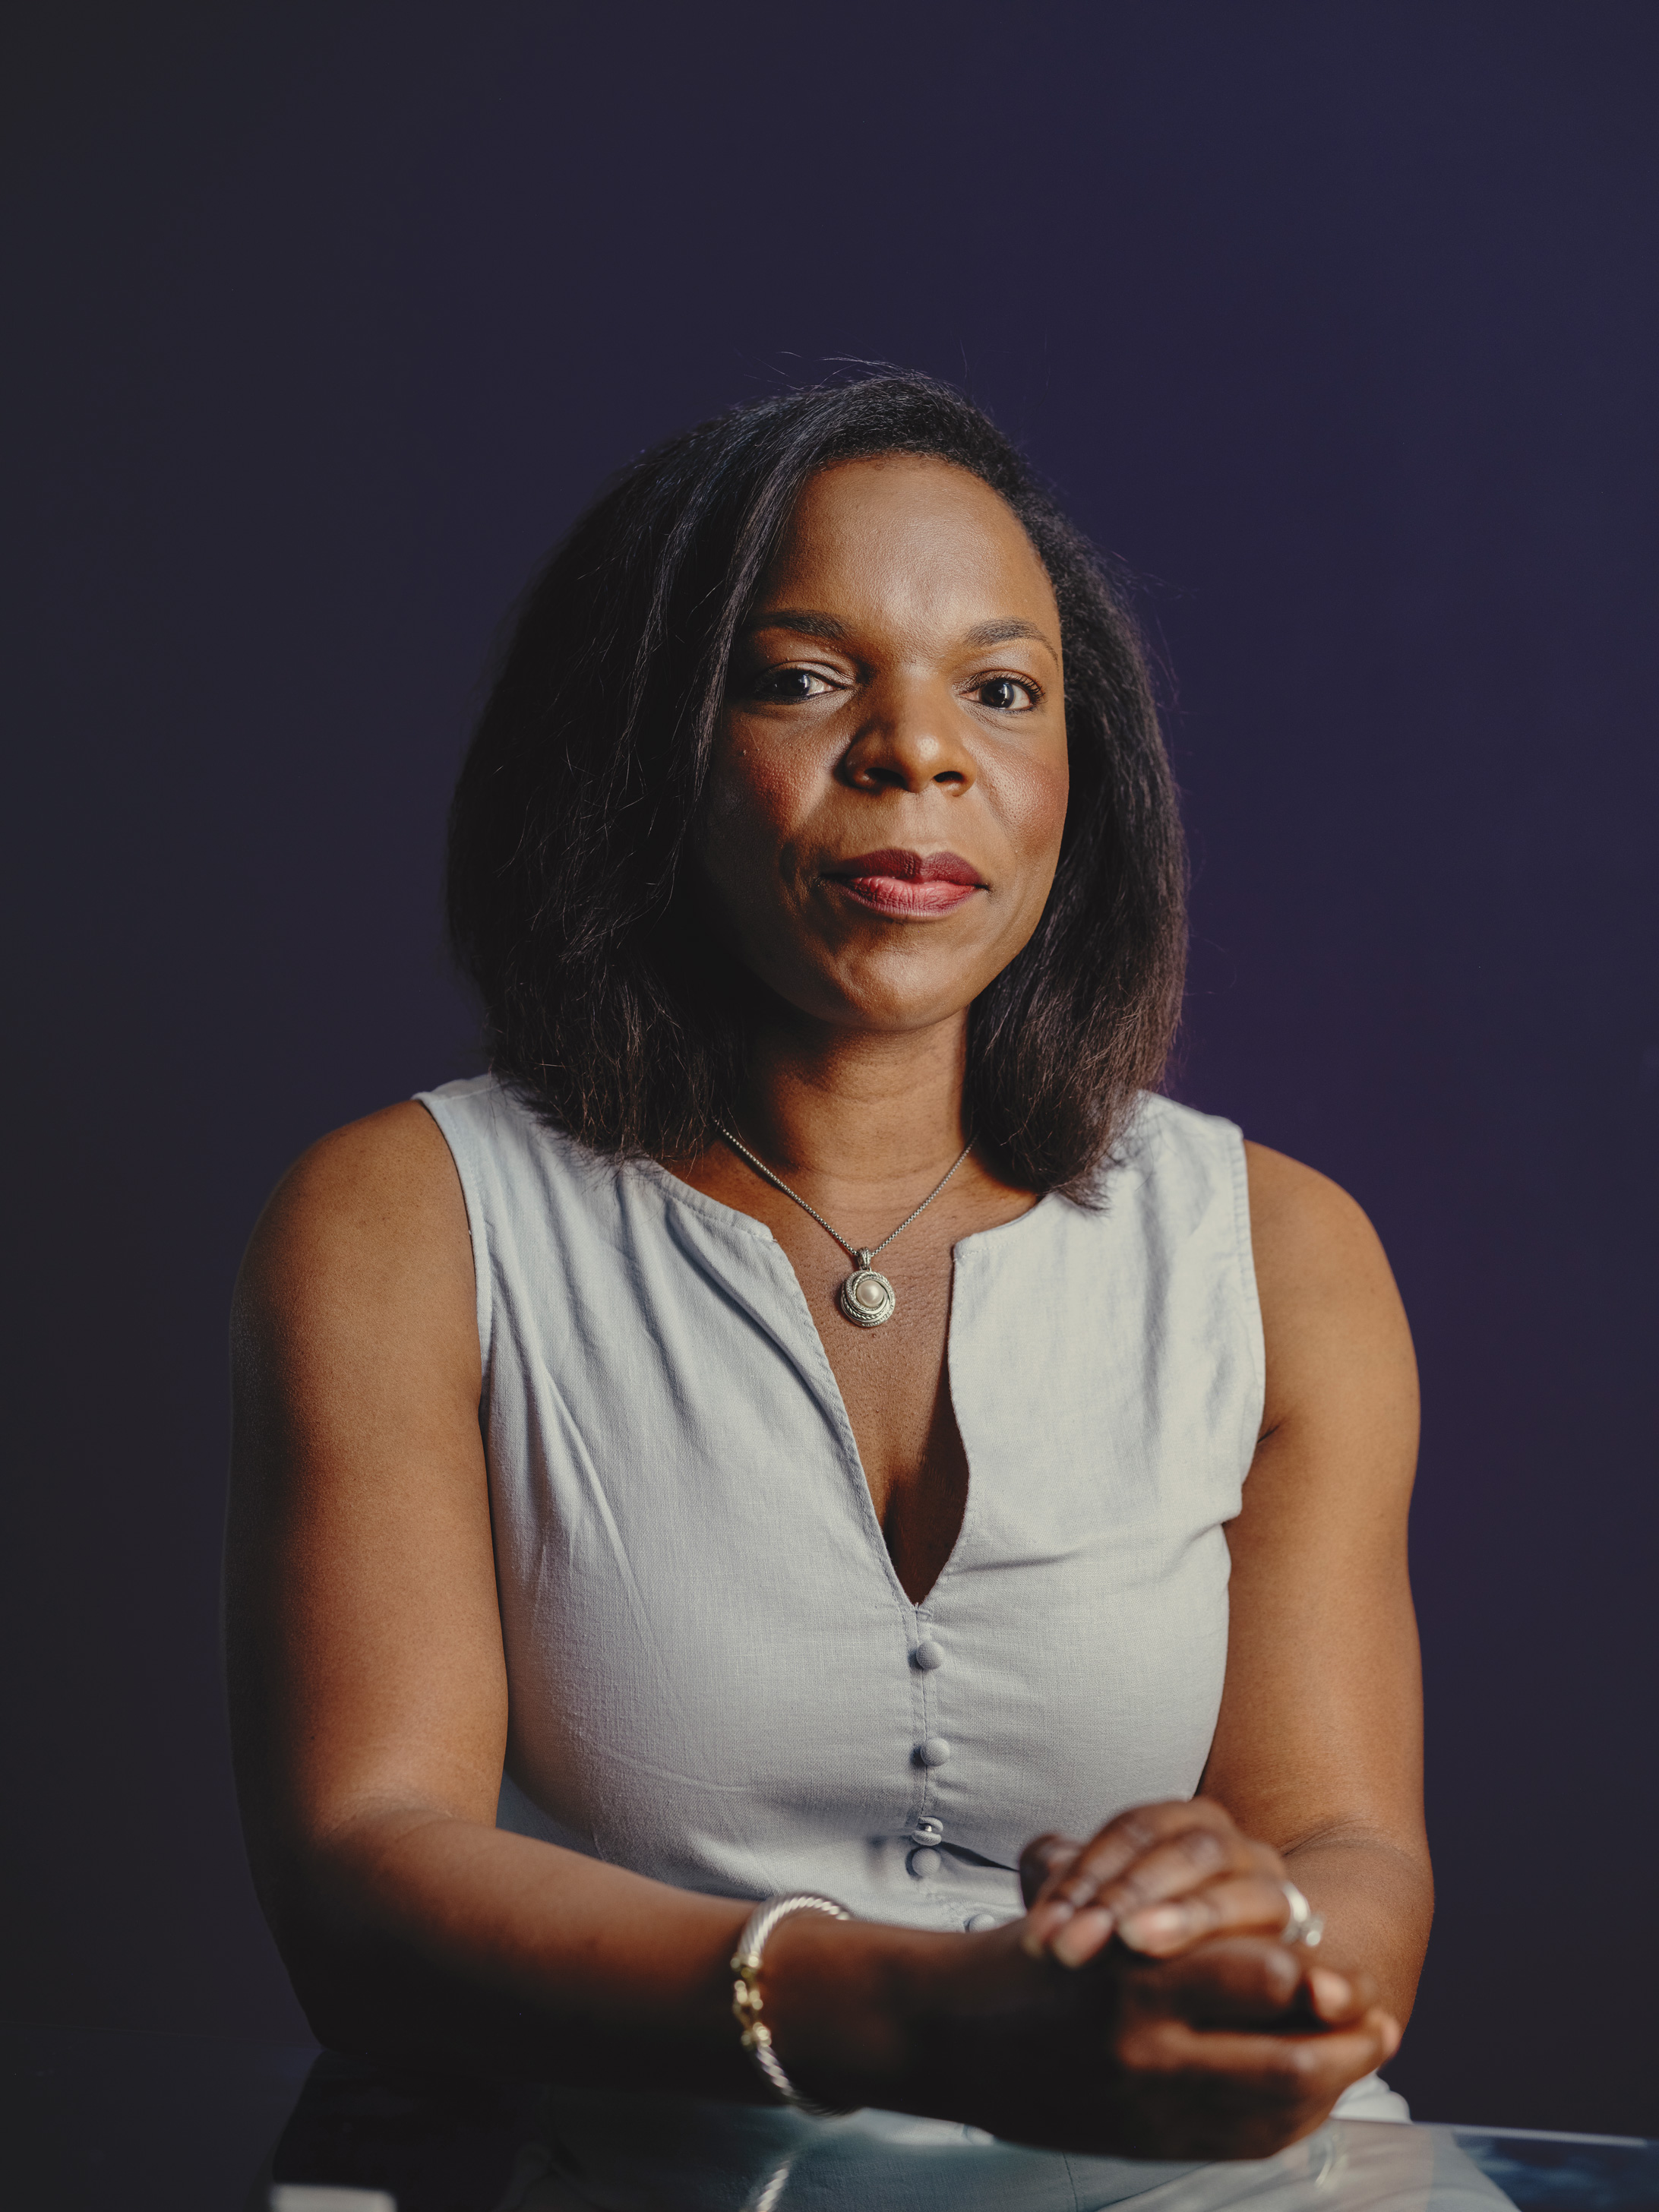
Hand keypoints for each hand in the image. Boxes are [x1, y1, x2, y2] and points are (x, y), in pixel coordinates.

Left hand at [1019, 1798, 1314, 1967]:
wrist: (1218, 1971)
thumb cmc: (1135, 1934)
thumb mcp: (1093, 1907)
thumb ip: (1063, 1882)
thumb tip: (1044, 1865)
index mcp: (1184, 1822)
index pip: (1135, 1831)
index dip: (1086, 1873)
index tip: (1044, 1928)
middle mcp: (1233, 1848)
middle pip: (1184, 1854)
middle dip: (1125, 1896)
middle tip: (1074, 1943)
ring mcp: (1269, 1894)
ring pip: (1235, 1893)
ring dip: (1184, 1918)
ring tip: (1135, 1942)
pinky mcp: (1295, 1948)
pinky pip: (1286, 1952)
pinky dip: (1268, 1968)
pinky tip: (1240, 1989)